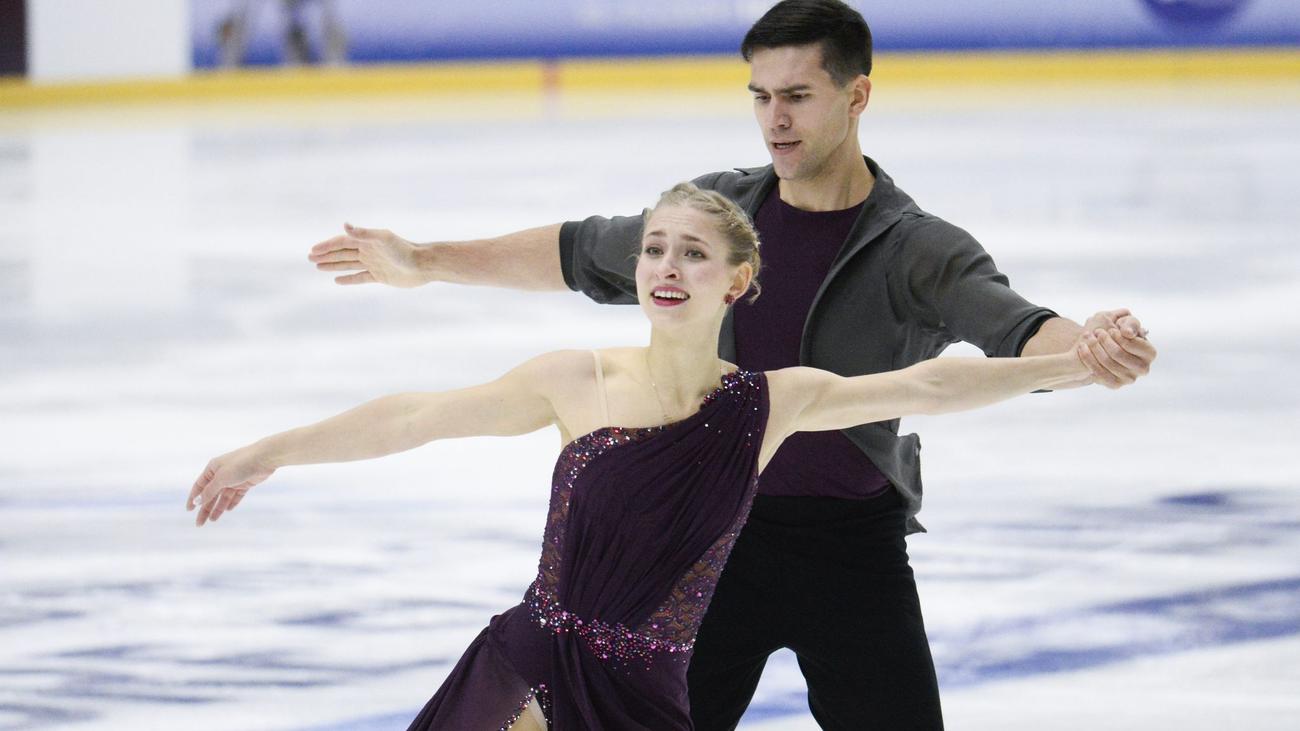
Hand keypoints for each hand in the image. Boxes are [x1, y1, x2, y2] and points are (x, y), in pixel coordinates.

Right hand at [187, 446, 275, 526]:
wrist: (264, 458)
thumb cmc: (240, 464)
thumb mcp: (221, 478)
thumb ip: (209, 491)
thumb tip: (197, 501)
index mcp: (213, 468)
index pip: (199, 486)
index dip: (193, 498)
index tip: (189, 510)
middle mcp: (222, 473)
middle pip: (211, 494)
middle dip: (205, 508)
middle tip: (200, 523)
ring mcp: (234, 479)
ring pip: (223, 496)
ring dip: (218, 508)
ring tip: (213, 520)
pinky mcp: (246, 483)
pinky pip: (236, 495)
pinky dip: (232, 502)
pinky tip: (228, 510)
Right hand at [308, 223, 426, 287]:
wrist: (423, 265)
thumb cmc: (404, 250)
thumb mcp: (382, 239)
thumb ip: (363, 233)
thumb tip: (344, 225)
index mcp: (367, 241)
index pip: (342, 242)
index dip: (327, 246)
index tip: (313, 250)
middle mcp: (369, 251)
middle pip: (343, 252)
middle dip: (326, 255)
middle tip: (309, 257)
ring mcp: (374, 263)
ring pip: (349, 264)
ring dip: (334, 265)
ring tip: (318, 266)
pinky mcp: (380, 276)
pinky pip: (360, 277)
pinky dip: (349, 279)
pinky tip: (338, 281)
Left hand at [1076, 308, 1156, 388]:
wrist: (1106, 351)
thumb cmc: (1120, 335)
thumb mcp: (1127, 324)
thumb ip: (1130, 324)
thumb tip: (1127, 333)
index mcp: (1150, 353)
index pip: (1132, 344)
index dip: (1118, 336)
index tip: (1110, 330)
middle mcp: (1143, 368)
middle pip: (1118, 354)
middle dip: (1104, 341)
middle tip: (1096, 332)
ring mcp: (1130, 379)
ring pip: (1107, 362)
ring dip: (1094, 347)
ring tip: (1088, 336)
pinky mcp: (1116, 385)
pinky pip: (1099, 372)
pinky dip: (1088, 358)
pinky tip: (1082, 347)